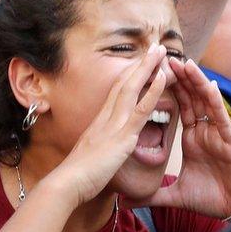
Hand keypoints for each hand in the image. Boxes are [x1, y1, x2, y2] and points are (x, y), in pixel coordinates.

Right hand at [52, 44, 169, 208]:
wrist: (67, 184)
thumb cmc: (78, 176)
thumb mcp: (90, 156)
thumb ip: (100, 148)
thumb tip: (105, 148)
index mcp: (100, 122)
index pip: (117, 92)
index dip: (130, 75)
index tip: (140, 61)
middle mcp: (107, 117)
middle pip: (125, 83)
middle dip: (140, 64)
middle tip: (155, 47)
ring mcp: (115, 123)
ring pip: (133, 88)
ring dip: (148, 68)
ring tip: (162, 51)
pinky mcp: (123, 135)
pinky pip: (141, 109)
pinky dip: (153, 91)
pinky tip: (163, 77)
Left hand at [135, 58, 230, 218]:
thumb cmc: (210, 200)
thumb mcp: (174, 196)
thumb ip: (152, 195)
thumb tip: (126, 202)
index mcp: (192, 139)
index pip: (179, 108)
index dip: (169, 90)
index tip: (155, 72)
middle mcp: (205, 131)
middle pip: (191, 98)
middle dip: (179, 78)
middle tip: (165, 57)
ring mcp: (218, 133)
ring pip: (205, 101)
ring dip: (195, 82)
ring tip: (183, 62)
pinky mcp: (229, 139)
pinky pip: (220, 116)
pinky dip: (214, 100)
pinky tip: (208, 84)